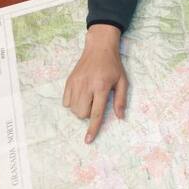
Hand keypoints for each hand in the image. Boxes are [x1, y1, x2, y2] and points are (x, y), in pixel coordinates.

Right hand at [63, 24, 126, 142]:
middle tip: (96, 102)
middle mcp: (86, 85)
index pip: (96, 112)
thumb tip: (120, 117)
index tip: (88, 140)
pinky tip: (81, 94)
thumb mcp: (123, 81)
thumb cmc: (113, 65)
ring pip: (72, 109)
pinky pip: (65, 102)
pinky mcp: (68, 81)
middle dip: (88, 114)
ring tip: (90, 97)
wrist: (99, 47)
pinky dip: (72, 103)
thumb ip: (121, 100)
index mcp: (101, 86)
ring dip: (81, 109)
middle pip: (81, 113)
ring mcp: (75, 83)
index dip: (93, 128)